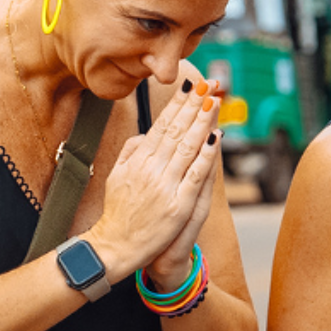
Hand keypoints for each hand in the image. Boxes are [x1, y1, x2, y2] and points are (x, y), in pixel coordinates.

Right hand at [87, 77, 222, 280]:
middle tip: (209, 84)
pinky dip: (207, 155)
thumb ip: (131, 151)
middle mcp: (151, 169)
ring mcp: (166, 187)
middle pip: (177, 130)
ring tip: (214, 101)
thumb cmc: (118, 212)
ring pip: (188, 147)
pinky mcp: (179, 206)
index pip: (162, 125)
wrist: (114, 247)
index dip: (178, 104)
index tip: (191, 85)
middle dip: (194, 105)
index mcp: (138, 160)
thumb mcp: (116, 175)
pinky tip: (216, 138)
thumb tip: (146, 131)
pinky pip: (196, 175)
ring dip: (203, 122)